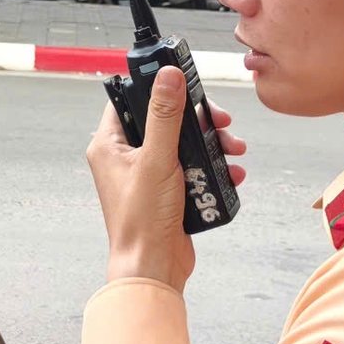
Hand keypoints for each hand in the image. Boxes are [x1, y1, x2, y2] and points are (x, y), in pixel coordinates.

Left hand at [85, 68, 247, 290]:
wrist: (153, 267)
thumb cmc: (142, 219)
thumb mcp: (157, 159)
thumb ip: (164, 116)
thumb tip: (168, 76)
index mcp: (109, 145)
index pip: (129, 99)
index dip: (157, 89)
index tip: (185, 82)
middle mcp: (125, 157)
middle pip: (164, 121)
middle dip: (198, 120)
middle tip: (222, 121)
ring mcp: (147, 175)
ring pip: (183, 145)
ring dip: (212, 144)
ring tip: (234, 150)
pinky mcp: (167, 192)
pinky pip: (192, 169)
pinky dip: (211, 168)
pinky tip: (230, 172)